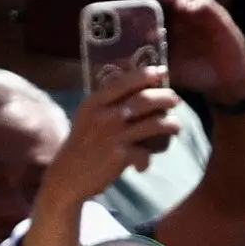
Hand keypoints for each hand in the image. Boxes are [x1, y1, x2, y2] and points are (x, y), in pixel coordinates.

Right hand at [40, 67, 181, 206]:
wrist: (68, 174)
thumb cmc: (83, 143)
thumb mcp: (89, 116)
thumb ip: (108, 103)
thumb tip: (140, 90)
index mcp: (95, 102)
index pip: (124, 81)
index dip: (146, 74)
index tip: (162, 71)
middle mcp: (104, 116)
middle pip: (144, 100)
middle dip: (165, 97)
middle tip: (175, 99)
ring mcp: (114, 136)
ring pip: (154, 124)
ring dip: (171, 124)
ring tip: (176, 126)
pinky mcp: (121, 156)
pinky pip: (147, 152)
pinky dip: (150, 158)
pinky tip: (145, 162)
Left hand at [142, 0, 244, 104]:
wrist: (224, 81)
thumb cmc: (196, 75)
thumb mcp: (169, 68)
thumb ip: (151, 61)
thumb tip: (126, 61)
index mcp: (169, 24)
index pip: (156, 0)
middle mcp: (182, 15)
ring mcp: (199, 13)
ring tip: (177, 3)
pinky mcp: (215, 14)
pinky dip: (195, 0)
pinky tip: (191, 9)